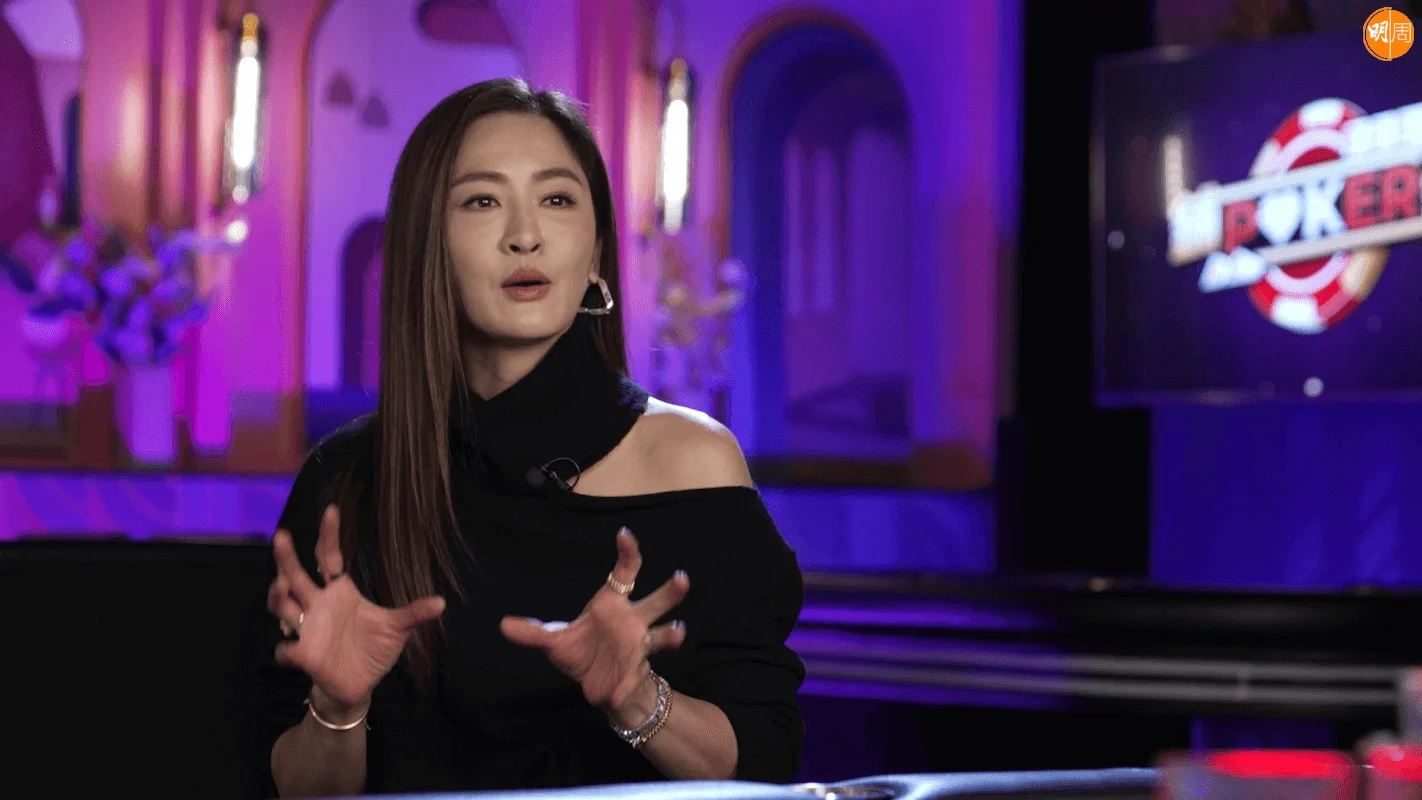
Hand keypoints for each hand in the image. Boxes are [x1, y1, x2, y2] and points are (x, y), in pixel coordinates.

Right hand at [267, 505, 445, 717]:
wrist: (361, 684)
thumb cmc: (374, 649)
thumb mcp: (397, 628)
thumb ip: (414, 613)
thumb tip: (442, 603)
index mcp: (340, 592)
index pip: (329, 557)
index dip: (329, 535)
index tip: (331, 510)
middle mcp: (319, 605)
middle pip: (297, 575)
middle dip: (287, 557)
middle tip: (281, 536)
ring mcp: (309, 629)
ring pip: (283, 606)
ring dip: (278, 597)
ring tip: (281, 586)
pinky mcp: (305, 655)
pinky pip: (287, 649)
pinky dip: (286, 649)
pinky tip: (290, 650)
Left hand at [500, 528, 687, 718]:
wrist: (599, 686)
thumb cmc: (583, 653)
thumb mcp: (554, 641)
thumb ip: (532, 633)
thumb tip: (503, 625)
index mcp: (613, 604)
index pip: (626, 572)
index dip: (628, 553)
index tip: (624, 535)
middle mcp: (633, 620)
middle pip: (657, 601)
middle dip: (671, 591)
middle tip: (681, 578)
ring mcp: (640, 645)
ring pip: (663, 634)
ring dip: (672, 633)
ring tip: (678, 631)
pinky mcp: (636, 671)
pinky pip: (636, 674)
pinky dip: (628, 681)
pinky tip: (620, 688)